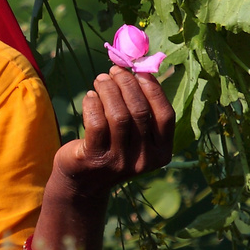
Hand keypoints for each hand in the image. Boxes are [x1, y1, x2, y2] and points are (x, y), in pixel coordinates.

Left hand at [52, 66, 175, 201]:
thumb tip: (140, 68)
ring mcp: (119, 162)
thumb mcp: (135, 134)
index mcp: (162, 152)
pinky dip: (93, 104)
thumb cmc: (114, 146)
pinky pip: (96, 123)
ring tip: (100, 80)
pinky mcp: (95, 159)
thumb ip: (143, 108)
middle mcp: (144, 160)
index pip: (166, 115)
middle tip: (114, 70)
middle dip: (126, 84)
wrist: (84, 180)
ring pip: (118, 115)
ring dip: (108, 90)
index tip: (139, 71)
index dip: (154, 89)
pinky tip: (90, 97)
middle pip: (140, 111)